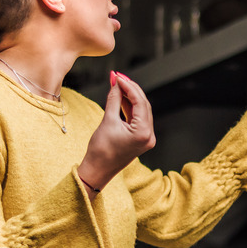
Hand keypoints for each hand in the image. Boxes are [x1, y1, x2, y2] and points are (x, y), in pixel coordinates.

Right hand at [78, 72, 155, 198]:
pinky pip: (138, 119)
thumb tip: (116, 83)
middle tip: (118, 77)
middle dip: (131, 89)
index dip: (129, 86)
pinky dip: (130, 108)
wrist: (96, 171)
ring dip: (130, 97)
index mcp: (144, 132)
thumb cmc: (100, 150)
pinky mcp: (141, 139)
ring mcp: (147, 138)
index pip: (140, 102)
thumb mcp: (107, 121)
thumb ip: (114, 99)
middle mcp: (149, 135)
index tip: (117, 76)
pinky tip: (122, 97)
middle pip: (143, 105)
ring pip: (141, 111)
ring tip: (118, 84)